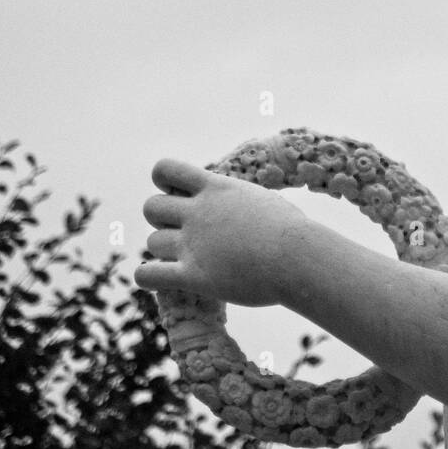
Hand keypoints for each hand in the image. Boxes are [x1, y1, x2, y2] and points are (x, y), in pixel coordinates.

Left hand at [135, 158, 306, 306]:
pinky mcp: (194, 275)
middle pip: (151, 207)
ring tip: (185, 259)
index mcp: (215, 187)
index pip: (164, 169)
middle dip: (162, 220)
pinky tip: (158, 279)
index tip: (180, 196)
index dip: (164, 182)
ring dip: (163, 252)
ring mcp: (193, 243)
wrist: (299, 258)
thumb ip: (237, 200)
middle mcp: (199, 212)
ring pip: (151, 242)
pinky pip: (148, 275)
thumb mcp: (261, 200)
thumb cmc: (292, 231)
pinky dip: (147, 277)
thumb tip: (236, 204)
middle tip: (184, 233)